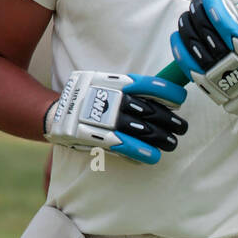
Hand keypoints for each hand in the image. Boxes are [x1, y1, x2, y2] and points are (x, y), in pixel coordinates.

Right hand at [44, 71, 187, 163]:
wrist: (55, 114)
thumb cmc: (85, 97)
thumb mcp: (102, 80)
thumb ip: (125, 86)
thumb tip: (153, 91)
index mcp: (117, 83)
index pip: (150, 86)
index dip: (169, 93)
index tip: (180, 100)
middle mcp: (114, 100)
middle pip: (151, 111)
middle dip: (170, 120)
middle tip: (182, 127)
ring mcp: (107, 120)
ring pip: (143, 130)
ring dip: (162, 138)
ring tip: (173, 143)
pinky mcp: (100, 138)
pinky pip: (127, 146)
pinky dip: (143, 152)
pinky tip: (154, 156)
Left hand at [170, 0, 237, 116]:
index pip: (224, 22)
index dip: (213, 7)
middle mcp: (231, 61)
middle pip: (205, 32)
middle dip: (197, 12)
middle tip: (196, 3)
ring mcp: (218, 74)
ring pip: (194, 46)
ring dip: (186, 27)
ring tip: (186, 17)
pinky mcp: (208, 84)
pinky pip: (188, 65)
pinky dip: (179, 49)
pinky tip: (177, 36)